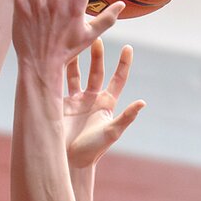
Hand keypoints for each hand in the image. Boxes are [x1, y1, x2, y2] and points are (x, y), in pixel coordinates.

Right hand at [63, 41, 144, 169]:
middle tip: (97, 39)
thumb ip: (126, 117)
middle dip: (97, 55)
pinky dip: (59, 69)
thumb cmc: (93, 150)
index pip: (118, 79)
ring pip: (77, 72)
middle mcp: (92, 98)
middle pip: (97, 70)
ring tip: (76, 41)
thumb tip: (143, 103)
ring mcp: (76, 99)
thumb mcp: (111, 132)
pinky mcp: (61, 101)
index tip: (128, 47)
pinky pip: (60, 82)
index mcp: (107, 103)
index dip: (124, 64)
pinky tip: (57, 56)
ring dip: (77, 57)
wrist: (69, 161)